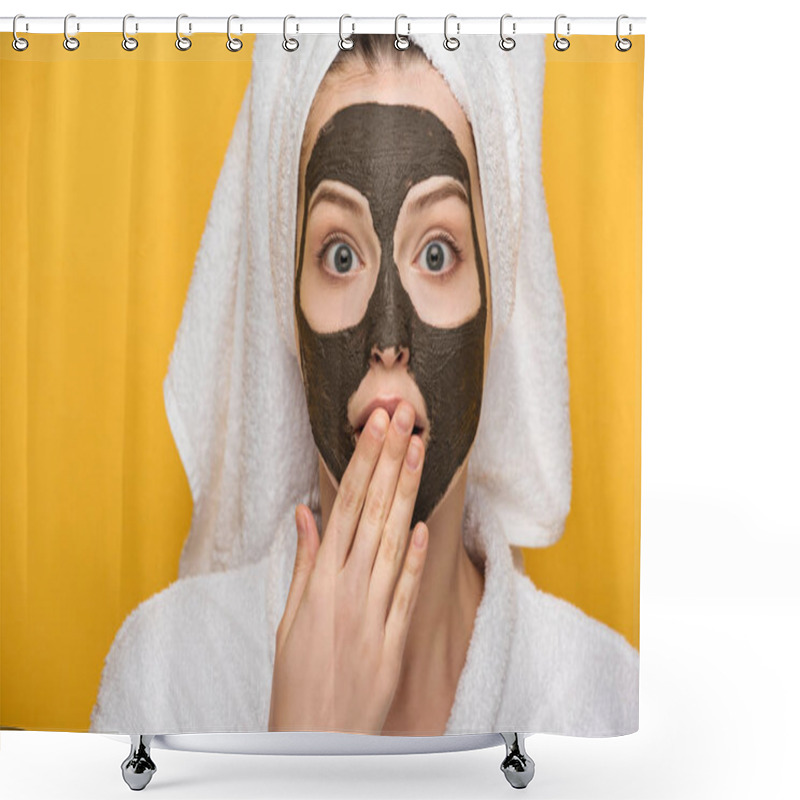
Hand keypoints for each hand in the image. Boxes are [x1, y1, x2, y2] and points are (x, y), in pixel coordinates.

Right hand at [268, 400, 428, 733]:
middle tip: (403, 416)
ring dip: (407, 491)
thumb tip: (306, 514)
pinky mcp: (393, 641)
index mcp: (317, 582)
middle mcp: (346, 590)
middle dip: (389, 459)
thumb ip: (303, 563)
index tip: (375, 427)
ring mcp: (372, 614)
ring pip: (392, 540)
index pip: (343, 506)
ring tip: (419, 448)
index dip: (362, 462)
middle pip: (372, 512)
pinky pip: (406, 592)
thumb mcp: (288, 619)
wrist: (314, 743)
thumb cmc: (296, 681)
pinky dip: (415, 558)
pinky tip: (426, 525)